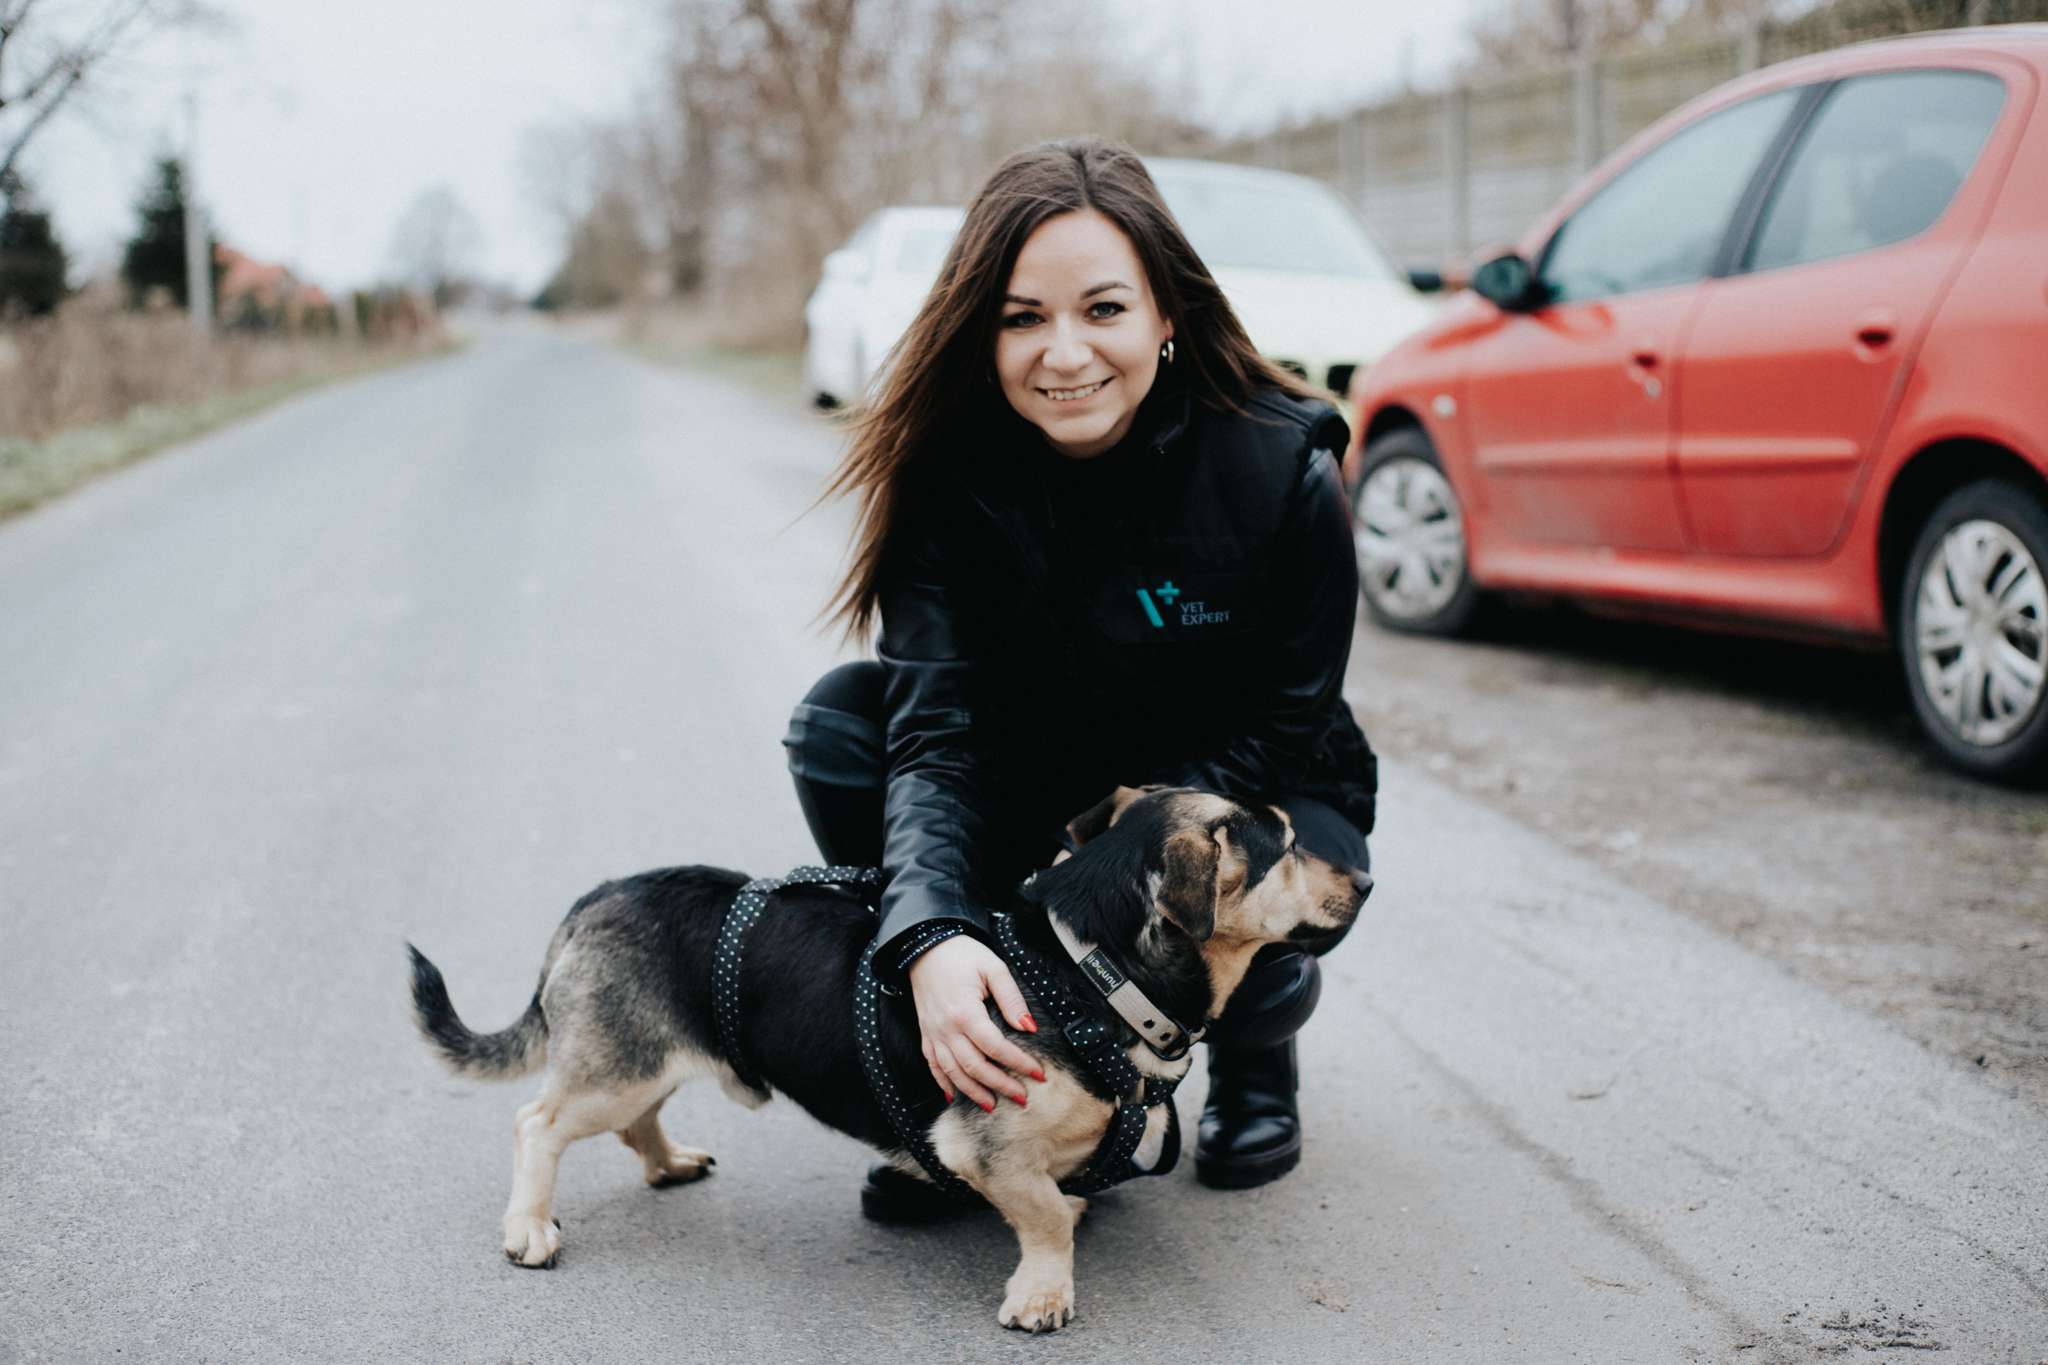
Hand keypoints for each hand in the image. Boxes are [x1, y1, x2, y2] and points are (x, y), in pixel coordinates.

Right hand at [906, 935, 1044, 1110]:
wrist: (925, 947)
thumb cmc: (961, 955)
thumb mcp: (993, 968)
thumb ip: (1012, 999)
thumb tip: (1029, 1027)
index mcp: (965, 1011)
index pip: (996, 1047)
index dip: (1019, 1063)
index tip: (1039, 1074)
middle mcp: (946, 1028)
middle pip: (975, 1067)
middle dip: (1001, 1085)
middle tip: (1022, 1098)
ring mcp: (933, 1034)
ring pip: (954, 1073)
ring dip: (974, 1093)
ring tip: (993, 1105)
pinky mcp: (925, 1034)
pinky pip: (933, 1066)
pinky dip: (944, 1083)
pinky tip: (955, 1096)